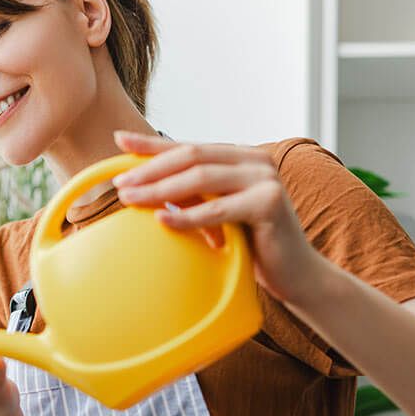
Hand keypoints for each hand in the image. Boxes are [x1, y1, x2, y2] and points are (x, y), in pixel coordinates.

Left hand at [112, 130, 325, 305]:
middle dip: (151, 168)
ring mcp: (264, 179)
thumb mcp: (217, 212)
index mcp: (241, 157)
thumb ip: (192, 194)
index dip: (153, 143)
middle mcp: (254, 160)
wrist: (295, 274)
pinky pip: (218, 209)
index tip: (120, 141)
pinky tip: (161, 220)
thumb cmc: (252, 245)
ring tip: (130, 199)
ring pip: (201, 177)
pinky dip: (187, 216)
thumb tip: (142, 187)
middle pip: (191, 156)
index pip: (189, 146)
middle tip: (120, 183)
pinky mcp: (269, 203)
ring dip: (160, 188)